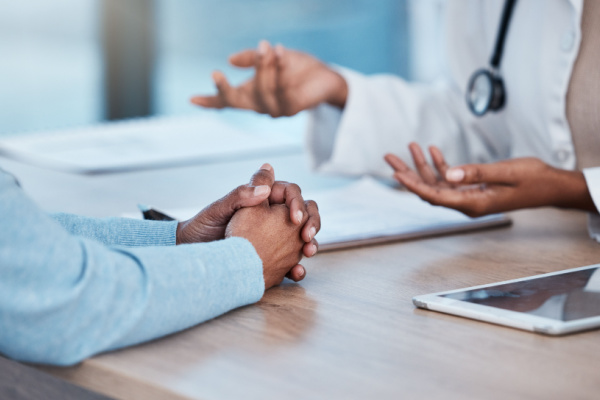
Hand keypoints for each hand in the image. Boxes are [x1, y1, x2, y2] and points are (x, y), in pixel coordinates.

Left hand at [177, 163, 320, 281]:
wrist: (194, 252)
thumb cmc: (203, 226)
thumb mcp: (219, 210)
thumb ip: (240, 196)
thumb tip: (265, 189)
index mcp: (262, 198)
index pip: (290, 192)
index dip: (297, 202)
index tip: (295, 217)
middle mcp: (272, 215)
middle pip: (304, 212)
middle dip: (312, 222)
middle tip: (308, 235)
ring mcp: (275, 237)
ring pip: (302, 236)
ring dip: (311, 243)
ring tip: (309, 252)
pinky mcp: (273, 257)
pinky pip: (291, 260)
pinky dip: (297, 266)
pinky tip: (297, 272)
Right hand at [190, 40, 347, 116]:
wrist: (325, 76)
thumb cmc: (295, 67)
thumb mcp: (270, 58)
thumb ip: (252, 59)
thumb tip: (230, 60)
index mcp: (251, 94)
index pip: (227, 101)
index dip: (210, 100)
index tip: (191, 98)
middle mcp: (260, 105)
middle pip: (236, 102)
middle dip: (224, 89)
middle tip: (214, 73)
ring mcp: (275, 110)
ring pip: (261, 90)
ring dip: (264, 66)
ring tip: (269, 47)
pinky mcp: (291, 109)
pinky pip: (281, 88)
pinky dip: (280, 68)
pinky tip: (281, 53)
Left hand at [384, 143, 595, 216]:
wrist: (551, 187)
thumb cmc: (533, 180)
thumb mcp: (505, 172)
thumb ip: (476, 172)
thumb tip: (448, 174)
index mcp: (472, 204)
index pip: (435, 196)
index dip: (413, 185)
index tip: (396, 174)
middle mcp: (466, 203)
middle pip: (428, 189)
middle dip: (408, 173)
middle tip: (388, 157)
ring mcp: (468, 196)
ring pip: (436, 183)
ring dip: (422, 165)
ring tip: (409, 146)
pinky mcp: (473, 188)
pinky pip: (450, 179)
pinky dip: (440, 164)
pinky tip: (432, 150)